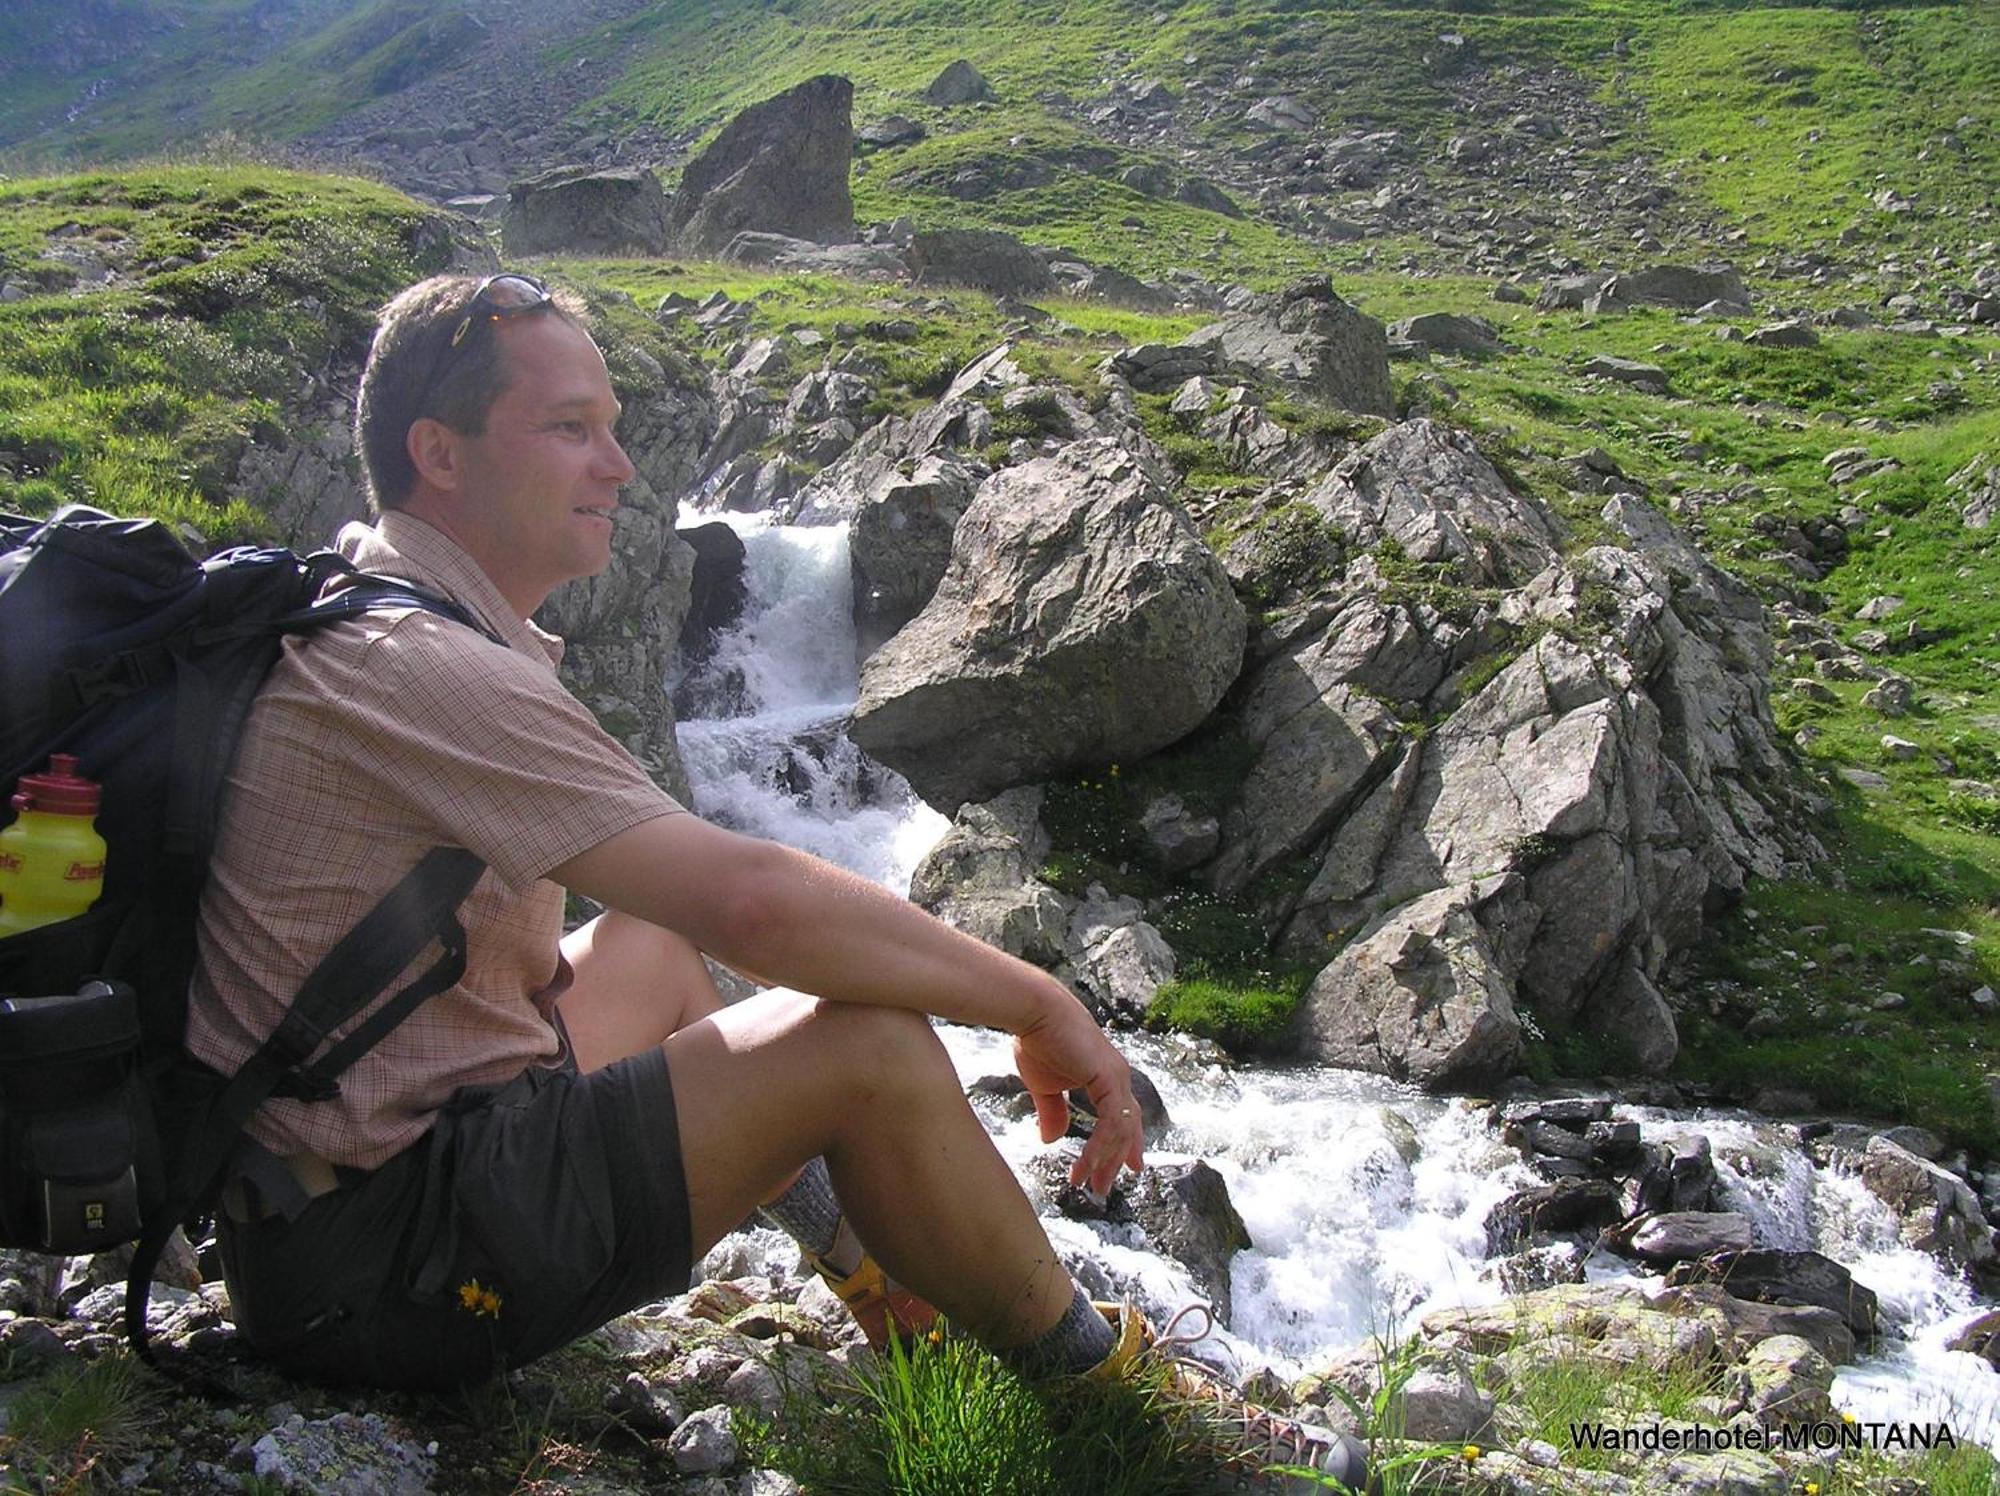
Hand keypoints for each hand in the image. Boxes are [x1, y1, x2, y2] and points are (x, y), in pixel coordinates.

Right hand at [1012, 987, 1144, 1194]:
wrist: (1034, 1011)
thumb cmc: (1037, 1040)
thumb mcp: (1044, 1085)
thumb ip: (1053, 1112)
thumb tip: (1052, 1140)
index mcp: (1106, 1076)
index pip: (1123, 1114)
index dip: (1125, 1142)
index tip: (1126, 1167)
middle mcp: (1118, 1077)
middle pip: (1129, 1126)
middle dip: (1119, 1157)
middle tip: (1107, 1185)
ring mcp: (1117, 1077)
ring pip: (1121, 1130)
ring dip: (1106, 1160)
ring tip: (1093, 1184)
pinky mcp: (1109, 1079)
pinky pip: (1110, 1124)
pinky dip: (1099, 1148)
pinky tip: (1086, 1165)